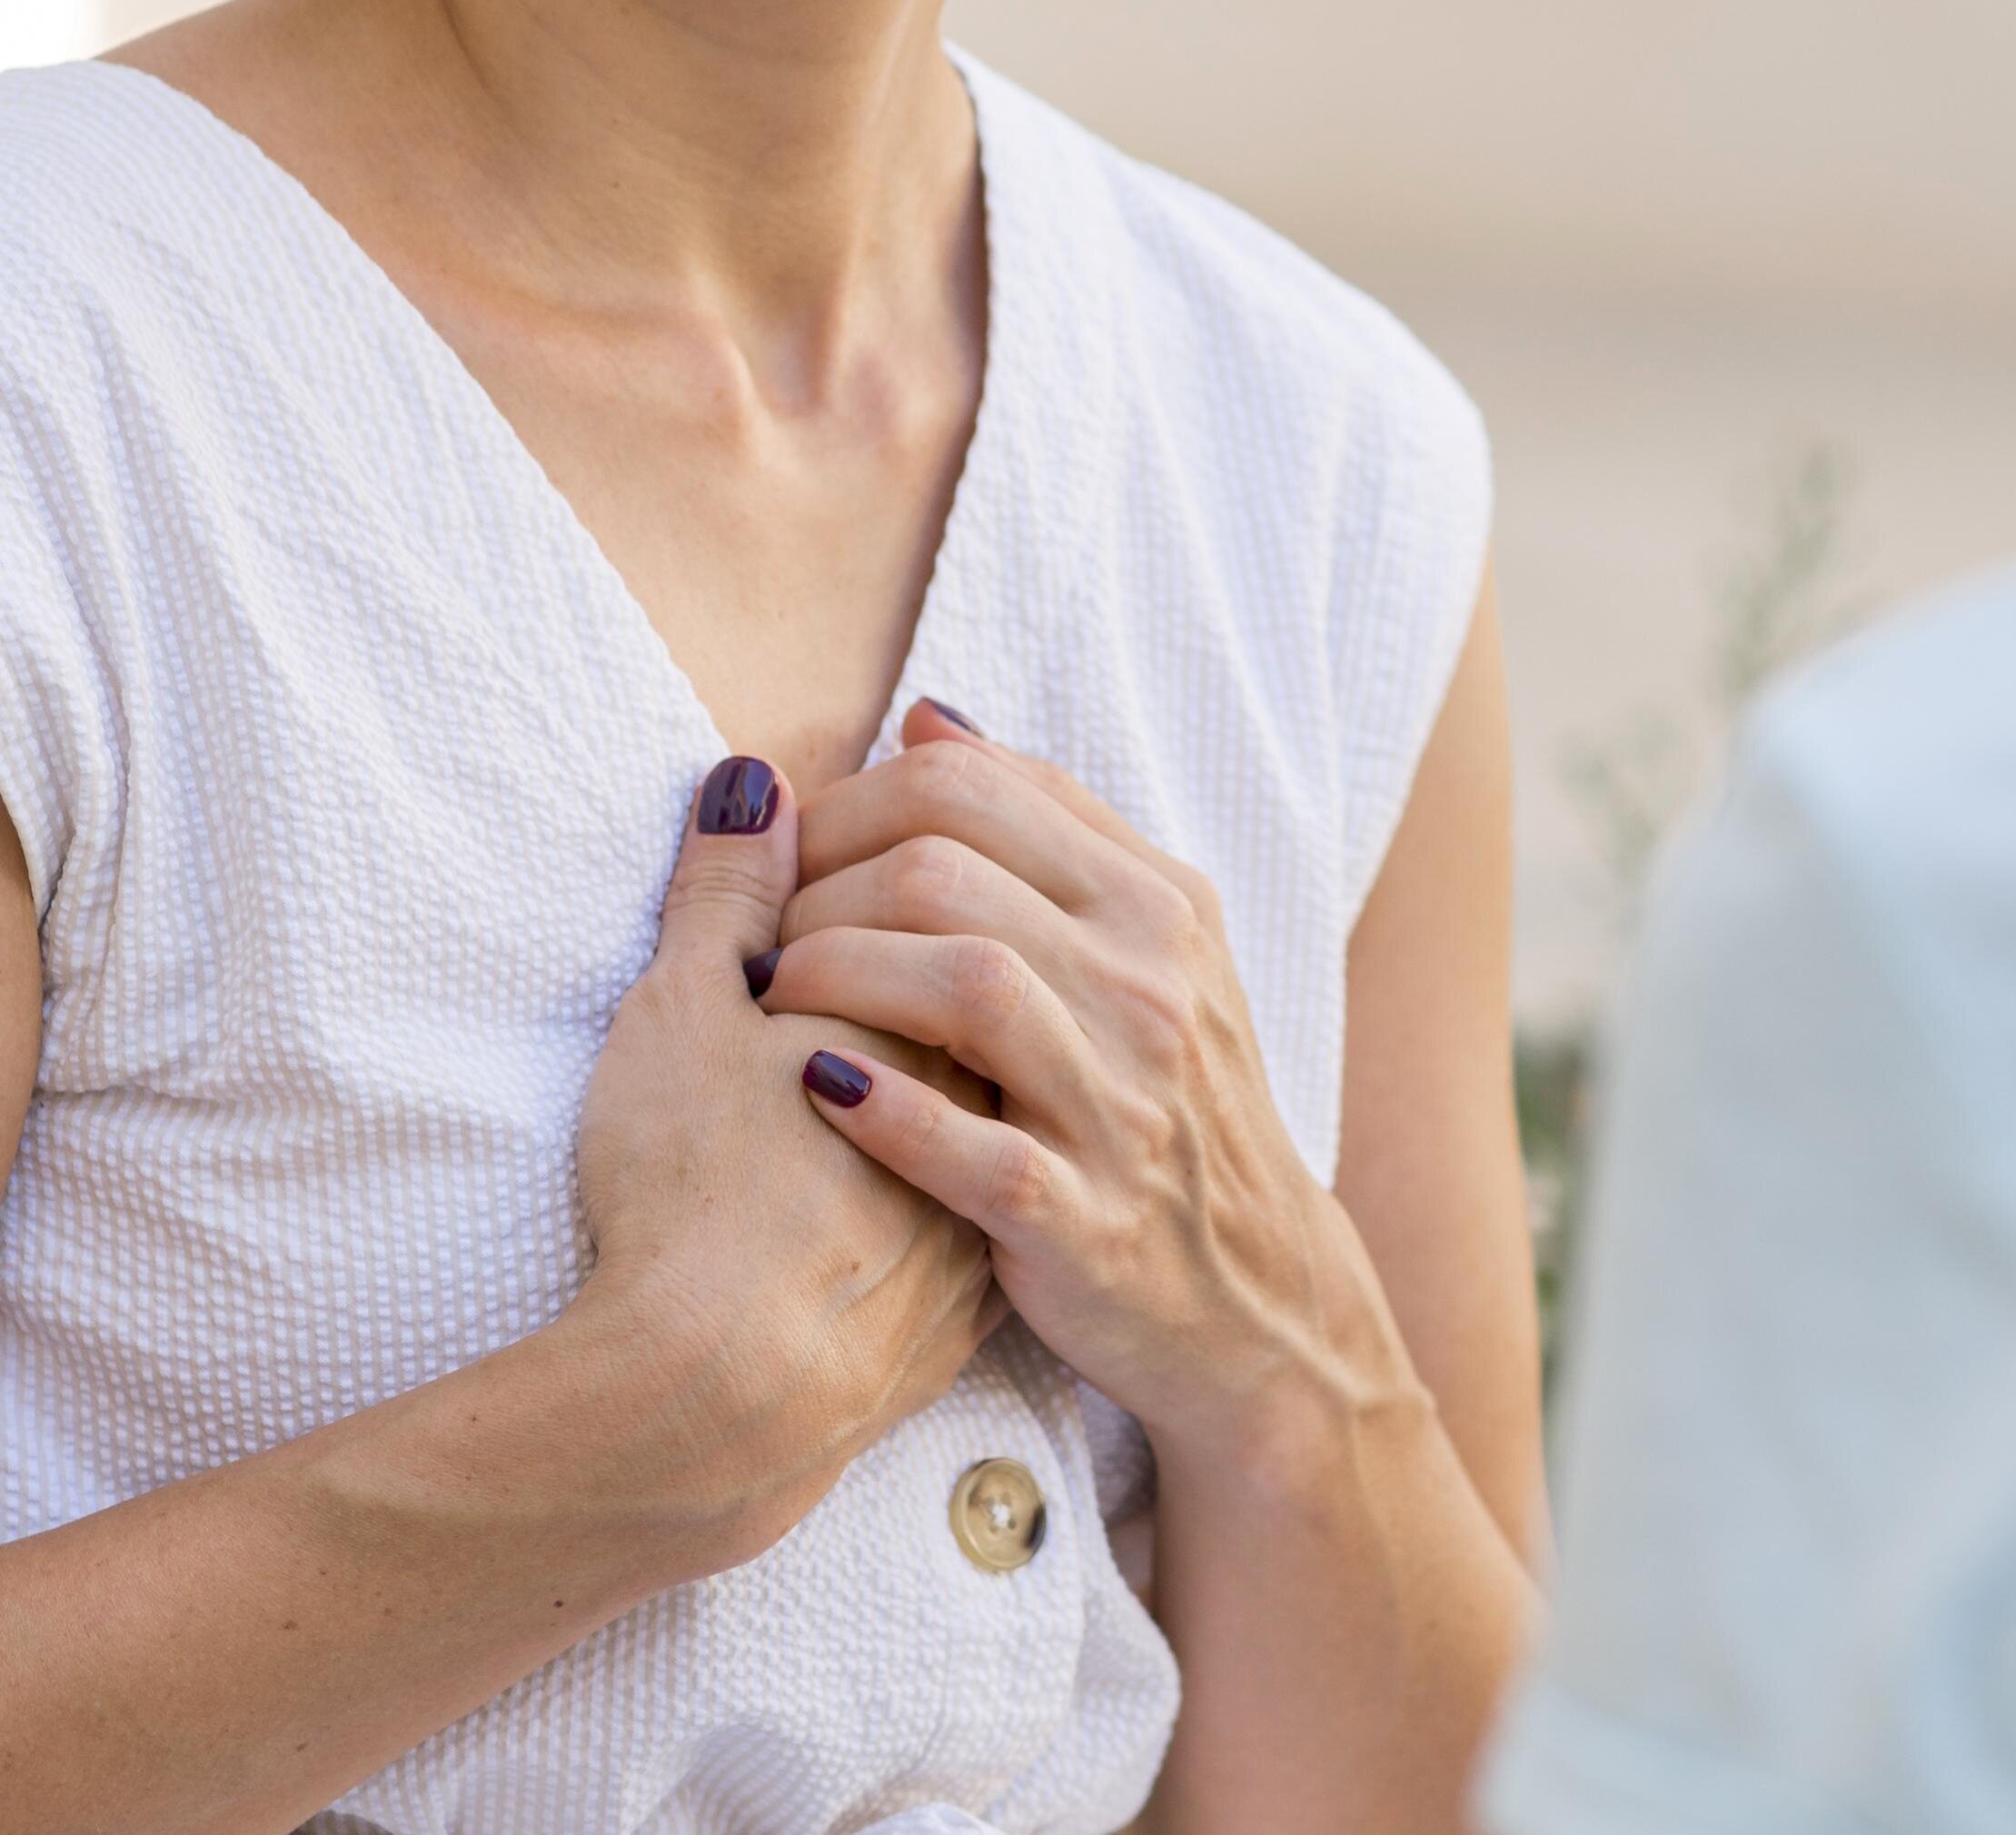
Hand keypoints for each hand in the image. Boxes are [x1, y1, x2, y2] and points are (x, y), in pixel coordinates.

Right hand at [556, 761, 1003, 1568]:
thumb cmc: (690, 1193)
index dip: (874, 892)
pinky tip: (882, 1183)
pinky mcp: (966, 1313)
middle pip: (991, 1006)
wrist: (722, 1404)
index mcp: (944, 1016)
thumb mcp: (683, 1008)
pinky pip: (967, 1224)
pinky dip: (929, 1184)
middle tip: (801, 995)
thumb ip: (725, 889)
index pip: (955, 911)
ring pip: (991, 1118)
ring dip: (925, 1082)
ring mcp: (990, 1210)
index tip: (788, 922)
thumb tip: (752, 780)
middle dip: (912, 975)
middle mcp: (1000, 1107)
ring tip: (831, 1082)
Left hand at [768, 707, 1420, 1474]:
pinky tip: (815, 1092)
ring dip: (833, 979)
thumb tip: (929, 718)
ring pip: (960, 984)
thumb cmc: (1172, 1104)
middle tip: (762, 938)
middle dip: (818, 890)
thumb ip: (1045, 829)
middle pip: (944, 871)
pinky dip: (881, 1114)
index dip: (849, 803)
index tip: (791, 857)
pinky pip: (969, 1147)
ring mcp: (1122, 1104)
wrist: (1253, 1297)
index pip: (970, 787)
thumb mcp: (1151, 948)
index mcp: (1157, 904)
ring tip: (774, 1002)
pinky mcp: (1083, 1221)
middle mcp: (1150, 987)